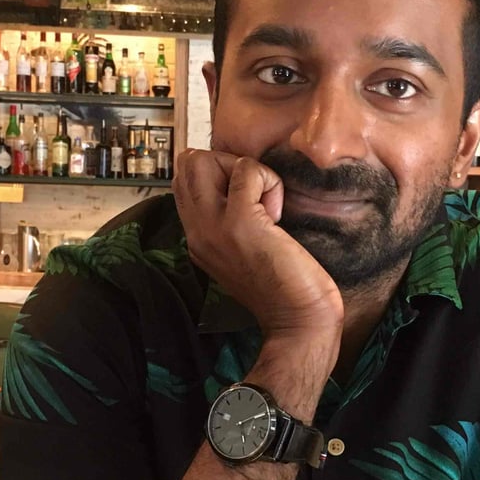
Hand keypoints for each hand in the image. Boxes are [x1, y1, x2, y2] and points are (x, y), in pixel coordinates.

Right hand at [173, 149, 343, 344]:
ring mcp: (213, 226)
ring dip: (242, 169)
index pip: (182, 181)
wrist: (297, 319)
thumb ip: (229, 222)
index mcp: (196, 238)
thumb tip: (240, 183)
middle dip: (224, 164)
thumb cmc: (282, 286)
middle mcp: (196, 231)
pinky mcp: (239, 223)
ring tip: (264, 203)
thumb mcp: (242, 251)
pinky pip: (246, 169)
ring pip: (205, 160)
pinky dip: (268, 180)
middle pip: (187, 164)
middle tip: (252, 195)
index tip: (245, 198)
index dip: (217, 174)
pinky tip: (278, 213)